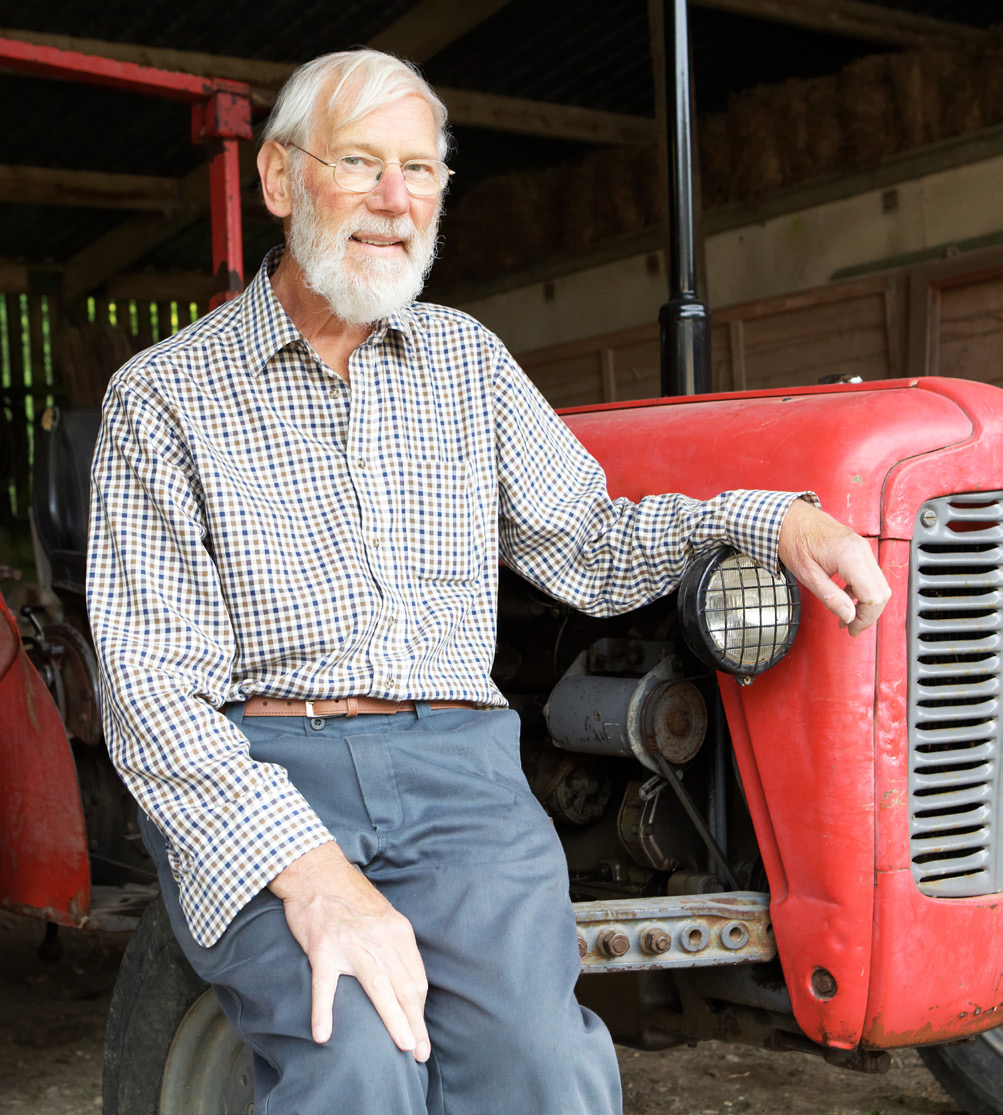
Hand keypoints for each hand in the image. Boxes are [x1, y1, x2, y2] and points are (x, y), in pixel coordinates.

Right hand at [268, 841, 429, 1057]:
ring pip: (378, 988)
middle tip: (420, 1052)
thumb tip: (404, 981)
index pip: (415, 978)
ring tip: (403, 1046)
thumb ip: (394, 946)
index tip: (420, 1034)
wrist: (317, 870)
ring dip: (393, 1020)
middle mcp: (380, 939)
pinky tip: (323, 1035)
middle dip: (415, 1023)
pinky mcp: (323, 948)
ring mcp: (351, 944)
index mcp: (398, 932)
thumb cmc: (349, 896)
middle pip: (404, 987)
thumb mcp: (383, 917)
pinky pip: (324, 985)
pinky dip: (323, 1011)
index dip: (419, 1010)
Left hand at [777, 499, 890, 636]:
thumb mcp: (808, 575)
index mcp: (850, 556)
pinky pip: (870, 575)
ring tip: (846, 615)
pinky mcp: (858, 548)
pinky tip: (846, 597)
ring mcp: (862, 547)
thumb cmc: (793, 540)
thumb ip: (831, 597)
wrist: (787, 518)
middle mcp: (861, 550)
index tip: (851, 629)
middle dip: (868, 614)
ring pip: (879, 584)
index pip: (873, 597)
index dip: (864, 618)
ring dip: (866, 603)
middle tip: (850, 627)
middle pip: (881, 592)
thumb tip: (848, 617)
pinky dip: (863, 590)